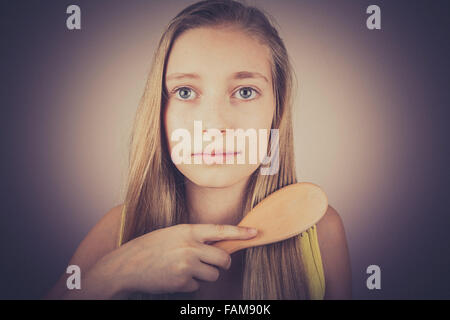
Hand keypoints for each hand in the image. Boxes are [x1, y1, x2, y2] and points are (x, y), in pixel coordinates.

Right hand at [96, 223, 257, 295]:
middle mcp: (190, 246)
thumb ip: (194, 237)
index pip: (221, 230)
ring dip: (204, 275)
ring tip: (185, 269)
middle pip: (223, 259)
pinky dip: (188, 284)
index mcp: (188, 230)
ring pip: (213, 275)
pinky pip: (196, 286)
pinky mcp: (181, 282)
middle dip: (223, 264)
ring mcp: (186, 265)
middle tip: (215, 264)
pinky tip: (174, 277)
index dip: (240, 232)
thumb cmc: (149, 247)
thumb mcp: (172, 234)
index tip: (255, 233)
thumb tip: (217, 246)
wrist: (126, 266)